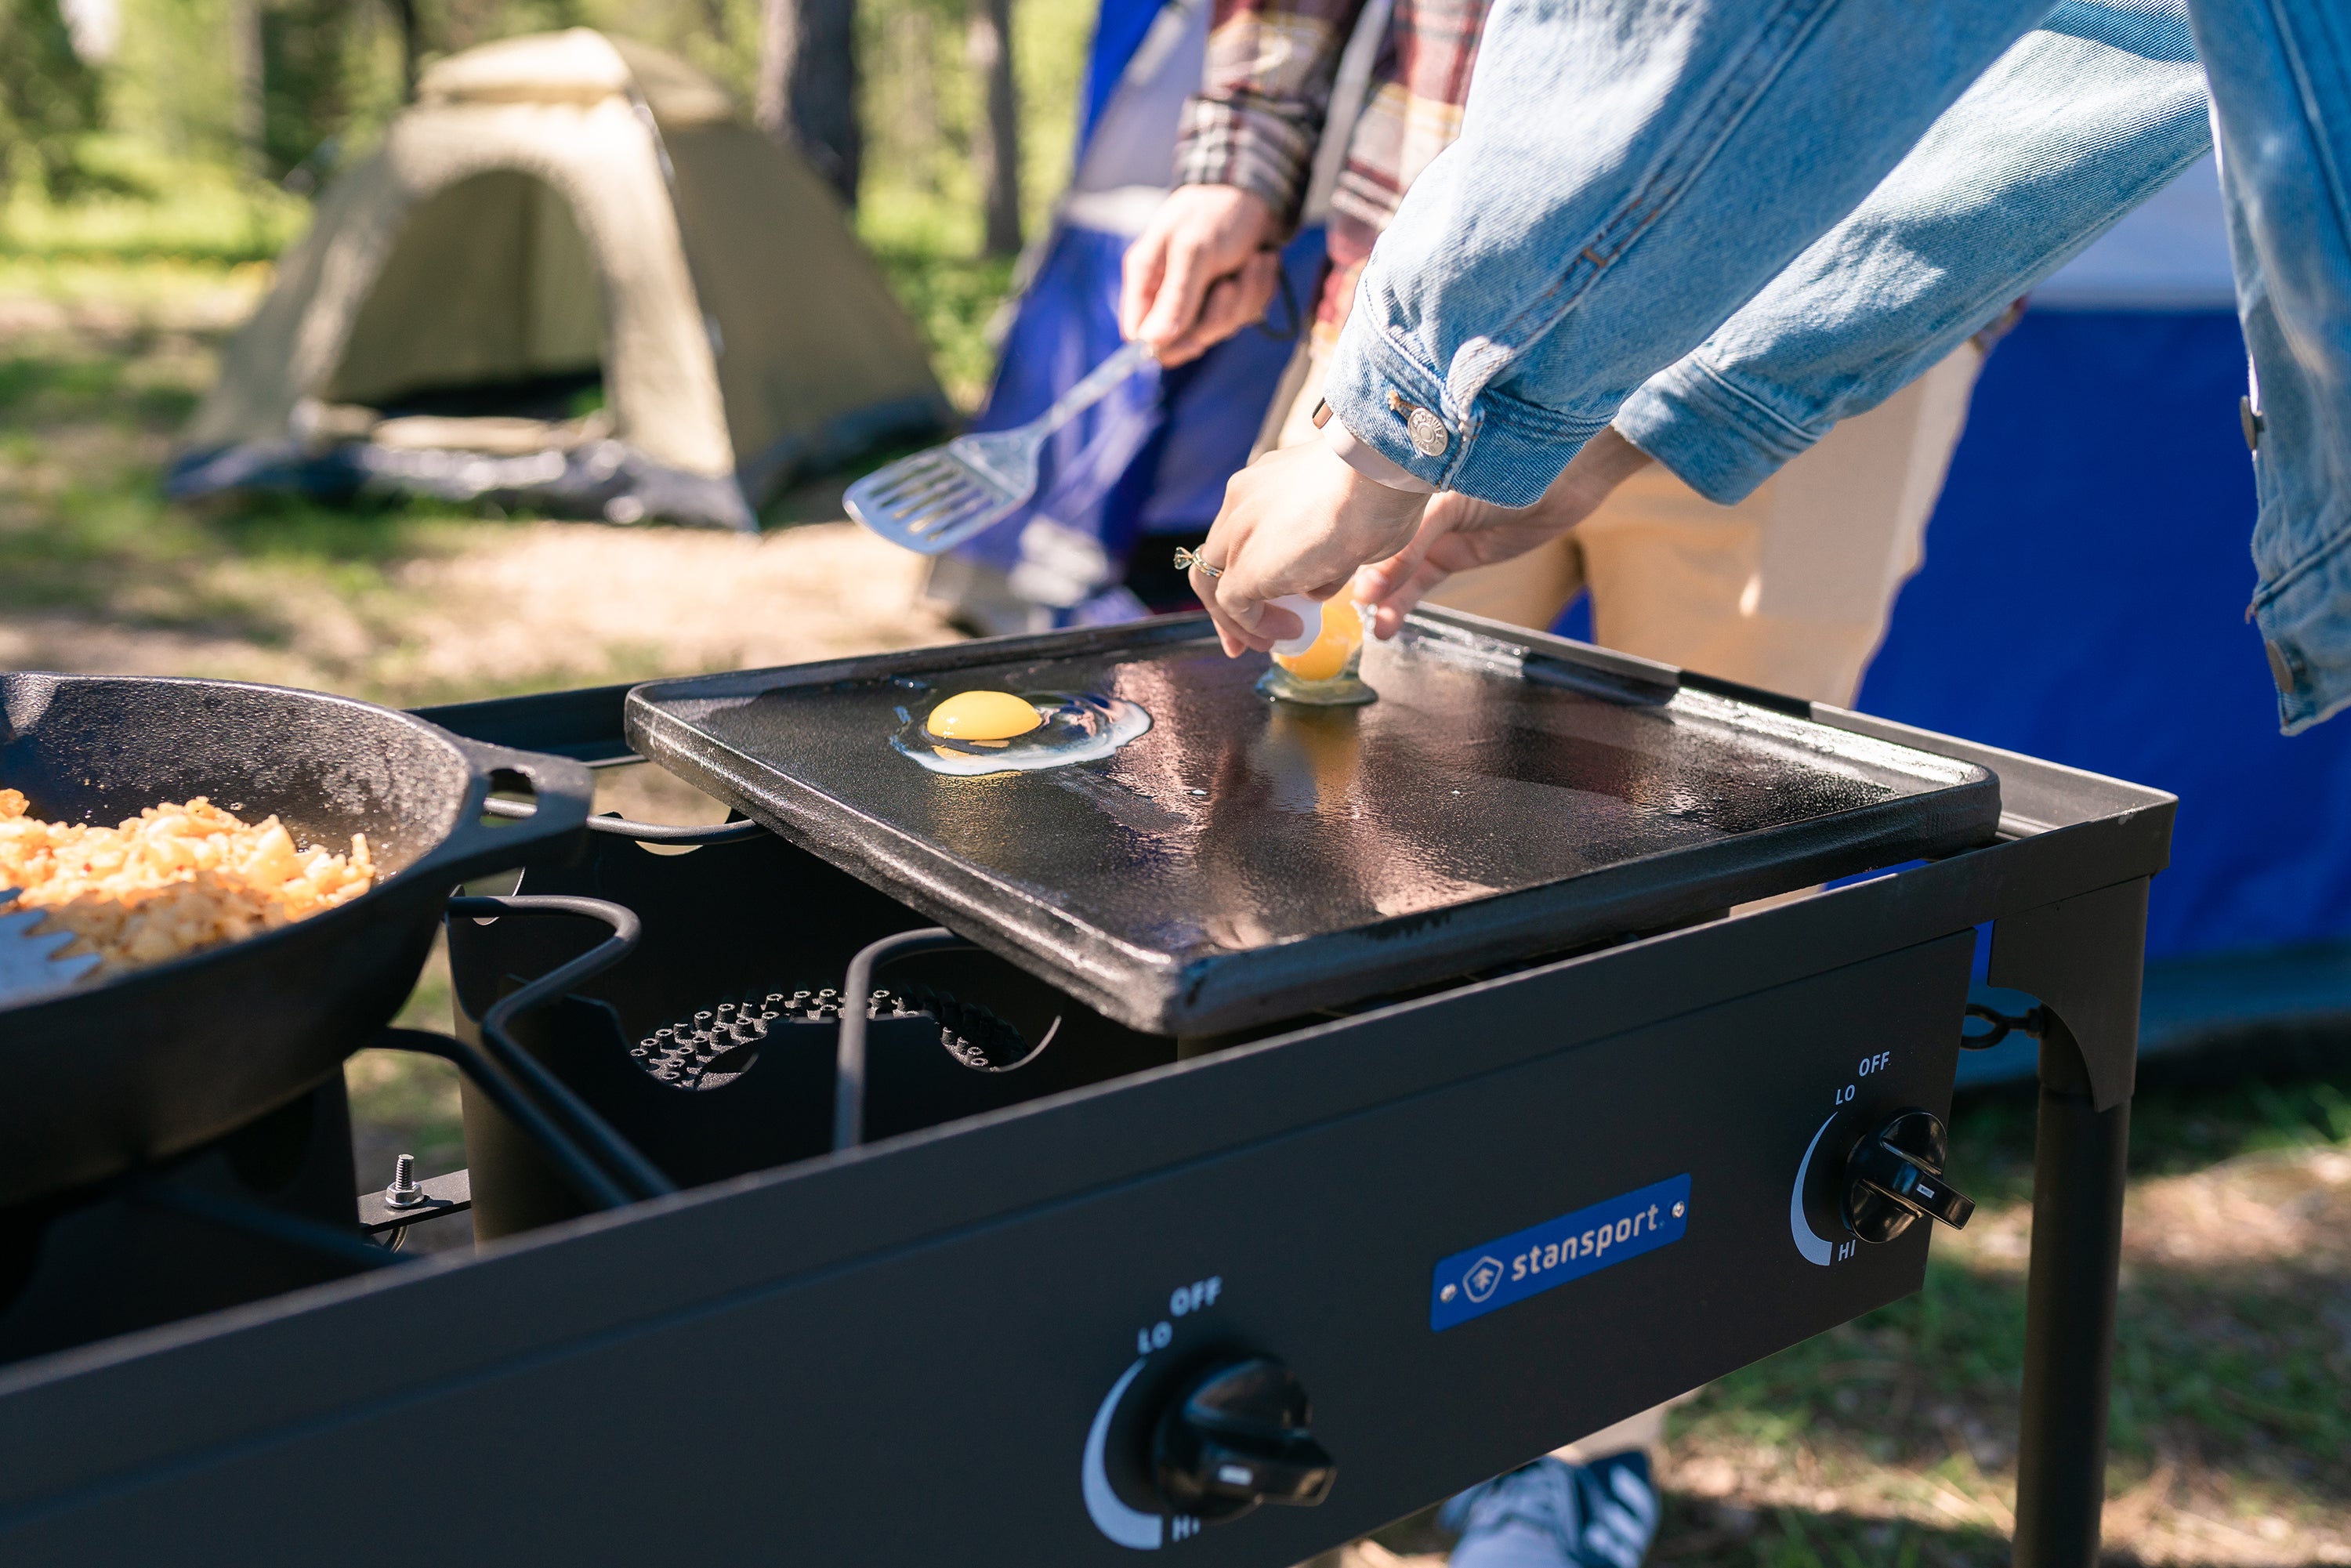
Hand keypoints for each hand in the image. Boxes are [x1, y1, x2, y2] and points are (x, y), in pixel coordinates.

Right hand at [1121, 185, 1282, 365]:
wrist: (1258, 192)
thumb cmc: (1216, 212)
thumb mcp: (1194, 250)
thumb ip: (1176, 297)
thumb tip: (1152, 342)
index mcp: (1147, 278)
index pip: (1139, 334)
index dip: (1164, 345)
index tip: (1195, 340)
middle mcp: (1170, 293)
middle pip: (1185, 339)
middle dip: (1218, 315)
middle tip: (1230, 283)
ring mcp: (1202, 298)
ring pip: (1221, 328)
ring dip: (1246, 295)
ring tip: (1252, 259)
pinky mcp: (1230, 298)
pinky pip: (1246, 314)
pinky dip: (1259, 288)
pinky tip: (1261, 260)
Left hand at [1189, 440, 1429, 653]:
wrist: (1379, 473)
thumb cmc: (1384, 486)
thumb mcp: (1349, 515)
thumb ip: (1328, 545)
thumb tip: (1324, 574)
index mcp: (1265, 481)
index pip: (1240, 530)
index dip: (1251, 563)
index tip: (1269, 591)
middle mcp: (1242, 500)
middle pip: (1218, 557)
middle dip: (1230, 601)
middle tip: (1253, 633)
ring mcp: (1238, 531)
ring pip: (1215, 581)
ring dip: (1240, 620)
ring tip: (1273, 640)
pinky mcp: (1245, 565)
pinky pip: (1233, 605)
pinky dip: (1253, 627)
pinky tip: (1288, 631)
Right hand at [1354, 427, 1655, 637]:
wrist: (1564, 480)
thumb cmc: (1508, 472)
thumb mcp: (1448, 506)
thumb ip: (1412, 543)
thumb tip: (1372, 580)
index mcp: (1404, 477)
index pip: (1363, 514)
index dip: (1347, 544)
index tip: (1330, 572)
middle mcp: (1410, 505)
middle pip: (1374, 546)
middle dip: (1360, 576)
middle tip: (1349, 602)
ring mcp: (1431, 531)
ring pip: (1397, 571)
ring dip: (1384, 599)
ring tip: (1372, 626)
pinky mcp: (1451, 554)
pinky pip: (1420, 583)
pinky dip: (1403, 605)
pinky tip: (1387, 625)